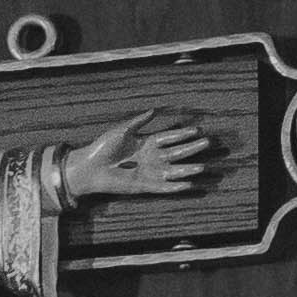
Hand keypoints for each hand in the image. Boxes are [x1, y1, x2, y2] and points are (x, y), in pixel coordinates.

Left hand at [58, 109, 213, 202]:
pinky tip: (188, 185)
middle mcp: (150, 158)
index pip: (170, 137)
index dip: (183, 134)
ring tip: (202, 167)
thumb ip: (138, 122)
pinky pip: (162, 187)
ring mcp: (148, 172)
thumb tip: (154, 110)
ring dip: (187, 170)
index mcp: (146, 142)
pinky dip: (175, 187)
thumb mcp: (121, 130)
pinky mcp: (143, 186)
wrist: (89, 167)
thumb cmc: (102, 148)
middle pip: (176, 153)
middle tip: (207, 144)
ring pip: (173, 171)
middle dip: (191, 149)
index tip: (198, 130)